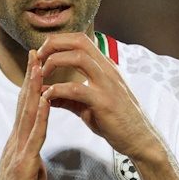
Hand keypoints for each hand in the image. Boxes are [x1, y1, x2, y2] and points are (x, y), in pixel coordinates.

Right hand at [0, 49, 50, 179]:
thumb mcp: (29, 174)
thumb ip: (33, 161)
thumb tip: (38, 158)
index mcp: (18, 142)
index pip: (25, 108)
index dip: (31, 86)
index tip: (36, 65)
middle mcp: (16, 140)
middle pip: (24, 103)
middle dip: (31, 77)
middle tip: (35, 52)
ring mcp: (18, 149)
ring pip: (28, 113)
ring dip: (34, 88)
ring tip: (39, 67)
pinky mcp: (22, 161)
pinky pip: (34, 134)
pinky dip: (40, 115)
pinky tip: (45, 100)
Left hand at [39, 33, 163, 160]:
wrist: (140, 139)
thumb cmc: (117, 122)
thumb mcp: (89, 106)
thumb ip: (68, 98)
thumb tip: (46, 95)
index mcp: (105, 67)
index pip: (80, 40)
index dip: (58, 42)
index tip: (42, 55)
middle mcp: (107, 70)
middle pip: (78, 41)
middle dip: (53, 45)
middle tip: (38, 59)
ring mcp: (107, 84)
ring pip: (78, 57)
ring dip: (55, 62)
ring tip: (42, 75)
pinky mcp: (104, 102)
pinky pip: (77, 88)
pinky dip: (58, 89)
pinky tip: (48, 96)